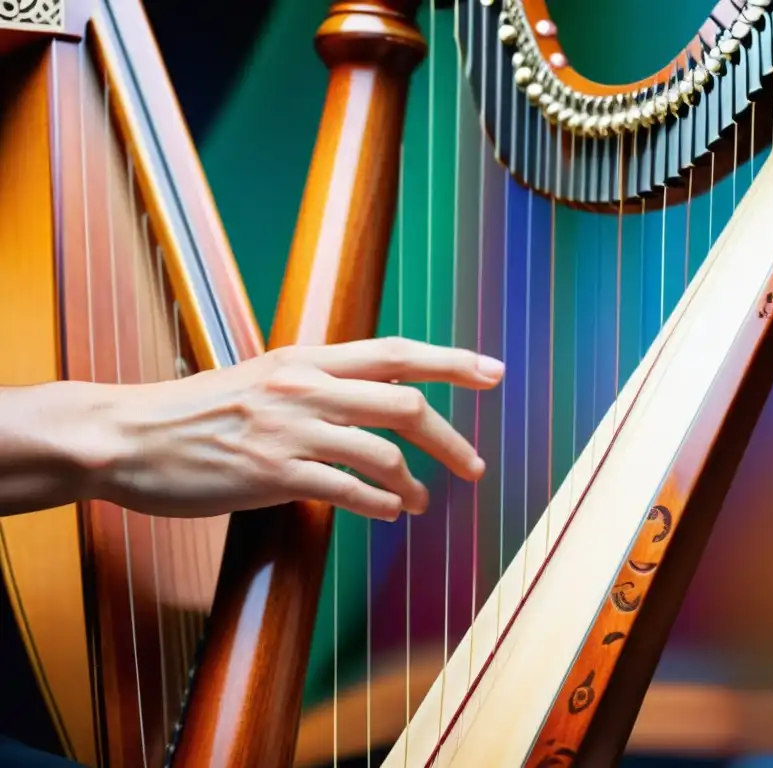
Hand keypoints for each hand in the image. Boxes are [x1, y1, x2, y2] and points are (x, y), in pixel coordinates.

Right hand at [79, 338, 503, 519]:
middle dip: (452, 438)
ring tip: (423, 501)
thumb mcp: (265, 379)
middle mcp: (306, 387)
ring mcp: (290, 430)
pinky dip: (380, 504)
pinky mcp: (272, 474)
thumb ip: (320, 384)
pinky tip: (390, 512)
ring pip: (383, 454)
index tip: (494, 373)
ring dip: (416, 483)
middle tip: (474, 465)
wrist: (129, 435)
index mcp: (307, 358)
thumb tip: (376, 396)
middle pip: (405, 405)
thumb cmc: (198, 411)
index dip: (453, 362)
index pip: (398, 353)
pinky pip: (347, 491)